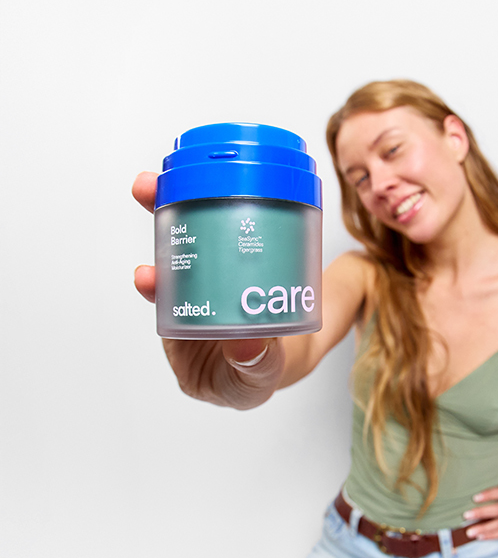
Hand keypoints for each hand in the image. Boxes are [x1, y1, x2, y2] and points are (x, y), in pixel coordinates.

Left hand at [132, 171, 283, 407]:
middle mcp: (190, 305)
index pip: (166, 308)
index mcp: (186, 340)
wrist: (290, 354)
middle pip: (171, 264)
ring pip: (191, 240)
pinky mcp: (231, 261)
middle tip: (146, 191)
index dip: (155, 288)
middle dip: (158, 228)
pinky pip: (221, 232)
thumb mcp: (260, 377)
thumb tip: (247, 348)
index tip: (148, 276)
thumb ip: (256, 366)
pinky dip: (215, 205)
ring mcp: (209, 280)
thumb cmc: (262, 372)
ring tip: (159, 180)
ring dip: (175, 204)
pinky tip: (214, 180)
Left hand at [462, 487, 497, 538]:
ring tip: (470, 532)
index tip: (474, 498)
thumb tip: (477, 501)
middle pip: (495, 510)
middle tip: (466, 515)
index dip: (486, 495)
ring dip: (482, 529)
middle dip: (479, 513)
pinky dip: (491, 535)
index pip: (497, 492)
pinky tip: (481, 537)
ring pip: (497, 524)